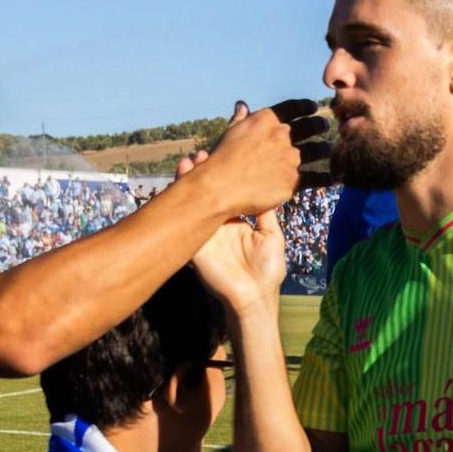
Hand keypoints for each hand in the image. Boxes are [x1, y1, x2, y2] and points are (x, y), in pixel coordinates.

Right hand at [179, 147, 287, 314]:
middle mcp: (220, 224)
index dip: (225, 177)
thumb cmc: (268, 270)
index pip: (228, 192)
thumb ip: (266, 213)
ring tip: (189, 162)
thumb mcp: (272, 236)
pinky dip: (182, 205)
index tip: (225, 158)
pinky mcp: (195, 246)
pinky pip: (186, 223)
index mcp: (237, 220)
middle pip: (209, 194)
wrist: (255, 297)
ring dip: (190, 183)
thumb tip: (269, 189)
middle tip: (202, 154)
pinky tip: (179, 187)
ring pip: (195, 204)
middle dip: (205, 174)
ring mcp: (206, 234)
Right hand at [189, 99, 329, 217]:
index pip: (293, 108)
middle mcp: (282, 136)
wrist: (220, 186)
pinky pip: (316, 177)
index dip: (306, 106)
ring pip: (317, 150)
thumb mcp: (230, 132)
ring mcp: (290, 158)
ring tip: (328, 148)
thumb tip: (242, 104)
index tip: (313, 107)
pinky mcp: (293, 180)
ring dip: (325, 148)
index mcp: (267, 120)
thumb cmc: (221, 159)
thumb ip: (241, 118)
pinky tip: (332, 177)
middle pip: (310, 126)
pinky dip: (326, 177)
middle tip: (325, 125)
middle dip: (320, 125)